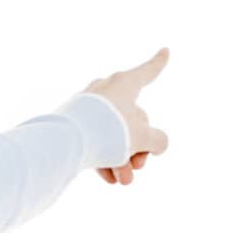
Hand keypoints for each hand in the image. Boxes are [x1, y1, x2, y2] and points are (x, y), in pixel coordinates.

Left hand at [85, 46, 170, 184]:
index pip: (147, 72)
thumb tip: (157, 144)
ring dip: (122, 160)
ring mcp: (87, 107)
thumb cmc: (109, 132)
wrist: (66, 141)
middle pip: (131, 120)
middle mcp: (105, 90)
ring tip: (123, 181)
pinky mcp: (73, 124)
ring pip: (113, 135)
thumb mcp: (143, 138)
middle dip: (138, 149)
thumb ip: (158, 140)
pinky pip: (95, 141)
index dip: (158, 63)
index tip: (166, 50)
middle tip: (138, 168)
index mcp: (124, 84)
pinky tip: (109, 179)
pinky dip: (104, 159)